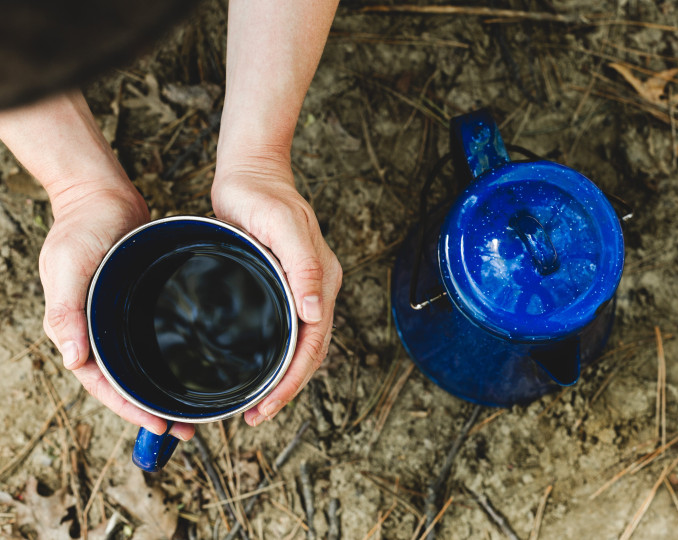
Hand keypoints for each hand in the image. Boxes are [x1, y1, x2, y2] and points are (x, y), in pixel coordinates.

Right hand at [39, 185, 195, 440]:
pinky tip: (193, 364)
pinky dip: (167, 357)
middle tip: (187, 429)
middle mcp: (97, 330)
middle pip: (124, 382)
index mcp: (75, 330)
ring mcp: (117, 318)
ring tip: (194, 409)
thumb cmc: (80, 228)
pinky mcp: (137, 302)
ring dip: (162, 388)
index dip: (129, 409)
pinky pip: (151, 339)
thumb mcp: (68, 267)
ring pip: (140, 365)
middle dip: (152, 409)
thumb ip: (66, 311)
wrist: (100, 193)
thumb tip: (72, 358)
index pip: (102, 384)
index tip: (159, 426)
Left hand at [211, 158, 341, 425]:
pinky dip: (279, 354)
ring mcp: (304, 286)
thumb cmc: (262, 195)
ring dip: (285, 376)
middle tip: (257, 415)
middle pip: (311, 350)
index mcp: (322, 279)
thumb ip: (302, 267)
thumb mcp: (282, 226)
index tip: (267, 404)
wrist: (251, 171)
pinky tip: (260, 364)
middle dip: (289, 387)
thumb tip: (316, 314)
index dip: (293, 379)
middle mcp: (318, 287)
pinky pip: (290, 328)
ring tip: (258, 402)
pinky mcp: (287, 283)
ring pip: (302, 344)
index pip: (314, 342)